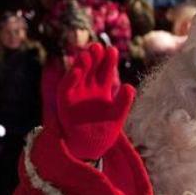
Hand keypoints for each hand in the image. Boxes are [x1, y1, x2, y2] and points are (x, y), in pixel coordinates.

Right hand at [56, 43, 134, 160]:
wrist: (91, 147)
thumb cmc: (105, 130)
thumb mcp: (118, 115)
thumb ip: (124, 102)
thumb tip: (130, 86)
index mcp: (102, 88)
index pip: (105, 70)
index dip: (108, 60)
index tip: (112, 50)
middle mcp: (88, 88)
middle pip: (91, 68)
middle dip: (94, 57)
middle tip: (98, 47)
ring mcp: (76, 94)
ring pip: (78, 75)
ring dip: (81, 64)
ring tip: (87, 55)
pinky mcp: (65, 102)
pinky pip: (66, 88)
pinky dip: (71, 79)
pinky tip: (77, 71)